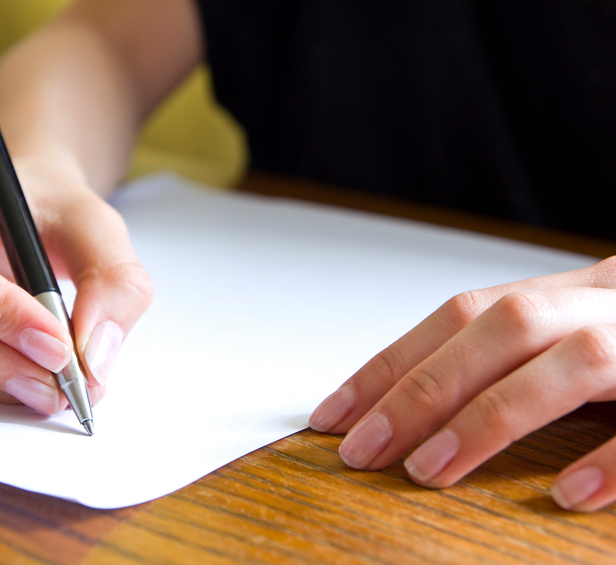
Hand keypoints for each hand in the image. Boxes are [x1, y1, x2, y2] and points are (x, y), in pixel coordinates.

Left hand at [309, 258, 615, 511]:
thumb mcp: (570, 333)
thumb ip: (503, 357)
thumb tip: (400, 405)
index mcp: (566, 293)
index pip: (459, 315)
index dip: (392, 361)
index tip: (332, 416)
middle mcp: (606, 303)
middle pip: (504, 326)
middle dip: (422, 388)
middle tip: (361, 451)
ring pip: (574, 364)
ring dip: (492, 418)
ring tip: (428, 472)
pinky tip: (565, 497)